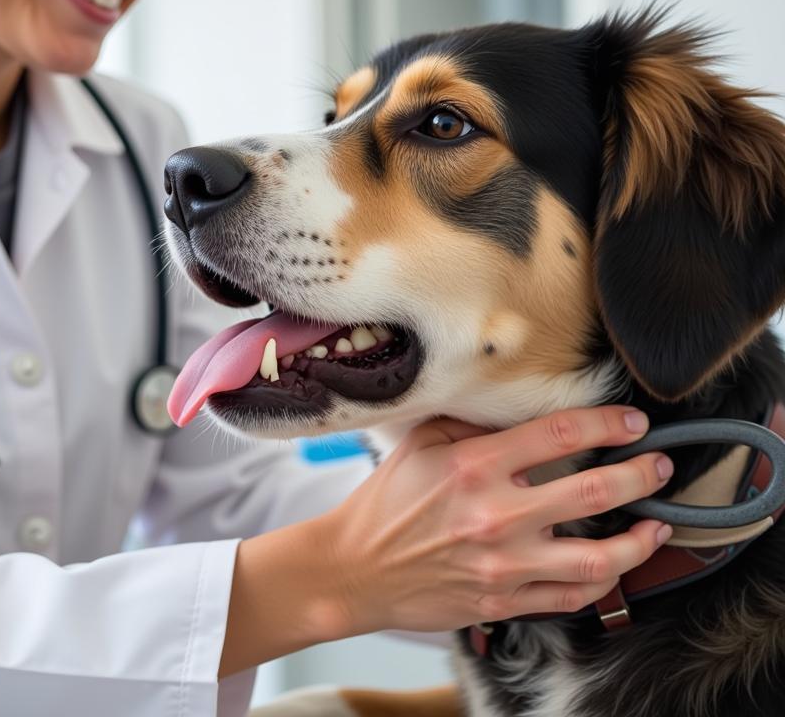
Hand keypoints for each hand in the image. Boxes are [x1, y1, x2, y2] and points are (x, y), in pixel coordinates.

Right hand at [322, 406, 672, 636]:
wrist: (355, 569)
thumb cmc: (386, 502)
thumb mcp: (421, 443)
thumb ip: (471, 424)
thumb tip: (519, 412)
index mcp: (473, 466)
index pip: (557, 434)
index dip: (606, 425)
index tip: (632, 424)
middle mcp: (495, 514)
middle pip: (592, 492)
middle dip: (639, 475)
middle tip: (659, 465)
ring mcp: (503, 564)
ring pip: (597, 558)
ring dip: (639, 541)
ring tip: (657, 525)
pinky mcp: (504, 601)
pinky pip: (571, 597)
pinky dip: (604, 582)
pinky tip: (616, 566)